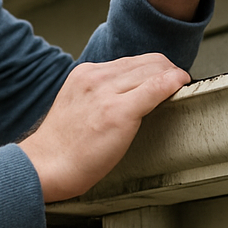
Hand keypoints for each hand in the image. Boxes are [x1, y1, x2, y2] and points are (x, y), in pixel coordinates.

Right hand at [19, 54, 189, 202]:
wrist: (44, 166)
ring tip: (182, 86)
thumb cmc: (61, 146)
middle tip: (179, 82)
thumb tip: (128, 95)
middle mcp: (96, 78)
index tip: (164, 78)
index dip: (153, 68)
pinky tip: (182, 85)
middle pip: (146, 61)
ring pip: (154, 70)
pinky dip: (174, 83)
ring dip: (173, 76)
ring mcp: (107, 93)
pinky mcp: (119, 112)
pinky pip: (156, 88)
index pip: (130, 61)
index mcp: (85, 74)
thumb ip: (99, 95)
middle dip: (167, 70)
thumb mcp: (76, 105)